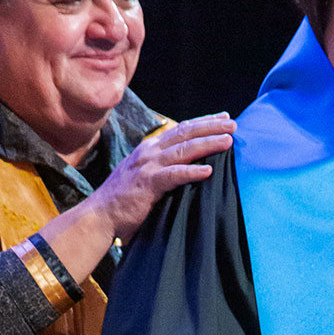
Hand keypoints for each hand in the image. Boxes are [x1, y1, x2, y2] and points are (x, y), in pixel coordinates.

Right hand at [93, 114, 235, 241]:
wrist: (100, 215)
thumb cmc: (124, 200)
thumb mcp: (145, 176)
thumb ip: (163, 167)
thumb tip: (188, 166)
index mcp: (150, 148)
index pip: (181, 129)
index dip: (204, 122)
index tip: (224, 118)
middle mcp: (149, 152)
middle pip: (186, 133)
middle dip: (211, 126)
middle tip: (233, 124)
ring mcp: (147, 166)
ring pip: (183, 150)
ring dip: (208, 143)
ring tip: (228, 141)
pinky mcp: (147, 184)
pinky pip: (174, 175)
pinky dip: (192, 172)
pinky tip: (208, 171)